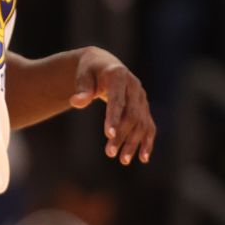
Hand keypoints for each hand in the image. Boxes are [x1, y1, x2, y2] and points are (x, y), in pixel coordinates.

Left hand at [69, 47, 155, 163]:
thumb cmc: (89, 71)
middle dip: (122, 135)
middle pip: (131, 115)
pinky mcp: (144, 107)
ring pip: (142, 123)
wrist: (104, 64)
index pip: (118, 100)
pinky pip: (149, 126)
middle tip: (109, 153)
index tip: (108, 134)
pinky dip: (147, 141)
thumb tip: (76, 102)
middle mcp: (135, 87)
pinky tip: (143, 158)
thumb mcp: (83, 76)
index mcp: (119, 76)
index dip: (114, 117)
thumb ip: (82, 89)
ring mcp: (142, 97)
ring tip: (122, 160)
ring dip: (133, 142)